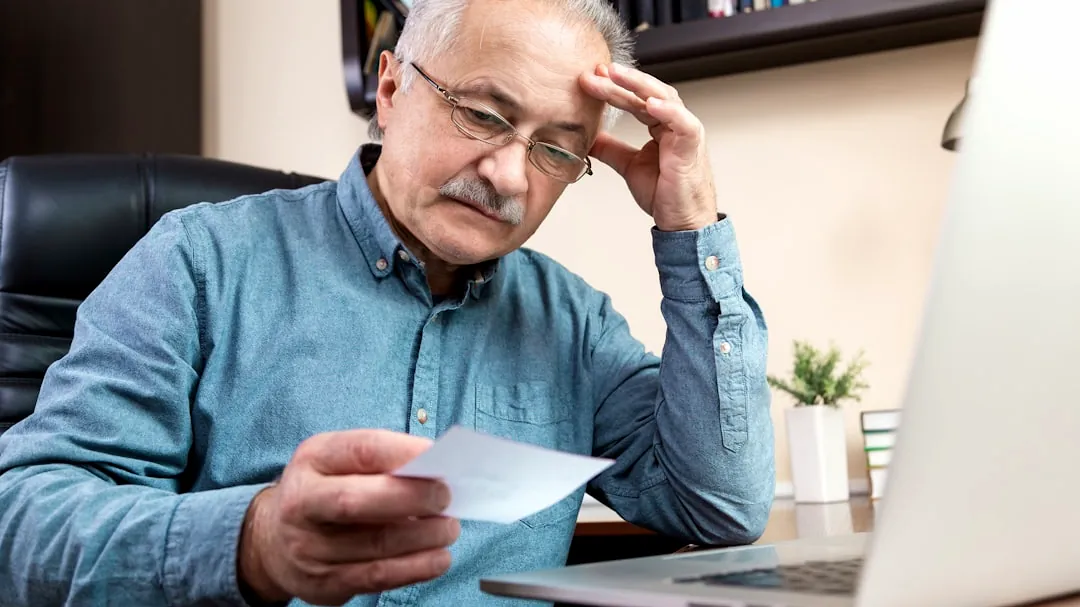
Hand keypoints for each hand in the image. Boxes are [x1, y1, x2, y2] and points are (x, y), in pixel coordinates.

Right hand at [238, 429, 459, 605]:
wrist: (273, 539)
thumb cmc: (325, 491)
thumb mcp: (340, 462)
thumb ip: (382, 461)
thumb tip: (438, 470)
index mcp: (312, 459)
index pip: (360, 450)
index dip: (404, 452)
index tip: (438, 456)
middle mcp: (302, 502)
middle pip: (357, 501)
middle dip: (411, 497)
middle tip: (446, 496)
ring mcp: (309, 546)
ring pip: (375, 543)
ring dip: (423, 536)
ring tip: (449, 528)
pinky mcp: (324, 582)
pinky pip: (377, 576)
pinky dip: (416, 567)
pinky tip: (438, 558)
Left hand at [580, 63, 717, 231]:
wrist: (682, 220)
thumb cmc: (665, 193)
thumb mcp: (629, 165)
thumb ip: (611, 149)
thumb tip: (589, 137)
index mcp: (659, 126)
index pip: (633, 100)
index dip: (612, 89)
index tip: (590, 79)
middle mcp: (674, 123)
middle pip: (645, 93)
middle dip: (620, 81)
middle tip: (596, 72)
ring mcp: (685, 130)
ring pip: (662, 98)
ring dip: (638, 85)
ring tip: (616, 75)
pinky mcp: (692, 144)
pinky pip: (682, 122)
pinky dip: (667, 110)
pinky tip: (649, 103)